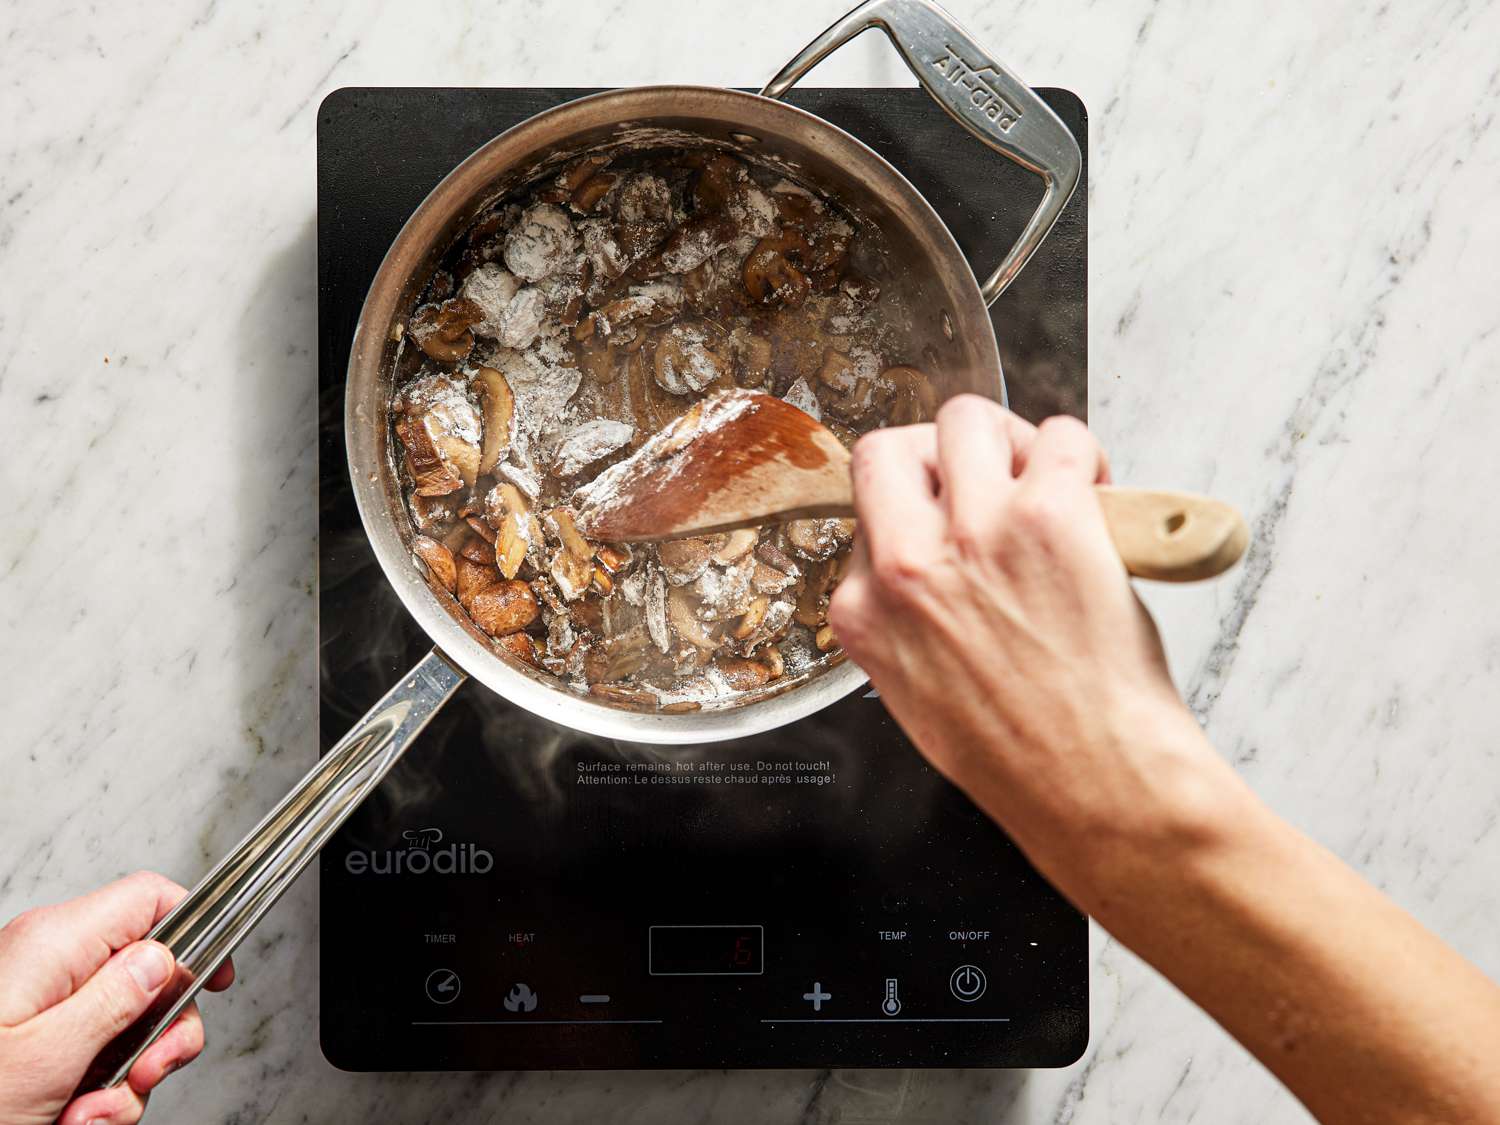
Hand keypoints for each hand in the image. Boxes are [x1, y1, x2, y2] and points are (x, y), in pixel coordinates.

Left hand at [0, 872, 234, 1124]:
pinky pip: (94, 1057)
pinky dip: (94, 1096)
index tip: (216, 980)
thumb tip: (164, 960)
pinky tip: (69, 1120)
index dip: (197, 930)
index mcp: (53, 943)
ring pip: (126, 1027)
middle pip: (150, 973)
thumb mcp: (46, 1055)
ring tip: (85, 1116)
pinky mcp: (34, 1038)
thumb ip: (115, 999)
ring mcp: (41, 1003)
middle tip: (147, 1074)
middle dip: (161, 1034)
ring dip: (125, 1081)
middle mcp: (49, 963)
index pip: (150, 898)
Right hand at [829, 395, 1238, 898]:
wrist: (1094, 788)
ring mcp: (974, 534)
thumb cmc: (1022, 758)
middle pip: (888, 450)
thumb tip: (938, 567)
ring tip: (1044, 479)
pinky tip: (1095, 491)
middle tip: (984, 479)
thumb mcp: (916, 694)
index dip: (917, 512)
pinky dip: (1080, 450)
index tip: (954, 524)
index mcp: (864, 611)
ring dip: (1008, 438)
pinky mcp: (1046, 516)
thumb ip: (905, 620)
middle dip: (935, 453)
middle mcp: (905, 565)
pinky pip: (1059, 435)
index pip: (865, 518)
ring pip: (966, 418)